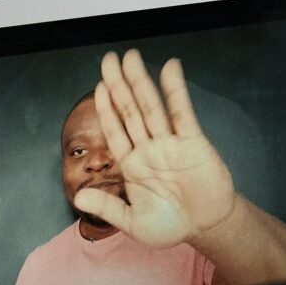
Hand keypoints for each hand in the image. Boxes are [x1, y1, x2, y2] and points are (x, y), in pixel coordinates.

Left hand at [72, 49, 237, 248]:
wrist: (207, 227)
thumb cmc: (171, 226)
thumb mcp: (133, 223)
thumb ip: (108, 208)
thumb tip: (78, 199)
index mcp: (133, 165)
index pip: (115, 130)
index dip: (106, 108)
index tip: (99, 86)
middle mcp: (149, 148)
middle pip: (130, 110)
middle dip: (119, 84)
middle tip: (109, 59)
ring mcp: (170, 142)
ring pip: (151, 106)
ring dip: (140, 81)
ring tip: (130, 57)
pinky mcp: (193, 141)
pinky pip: (182, 112)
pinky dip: (175, 90)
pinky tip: (169, 68)